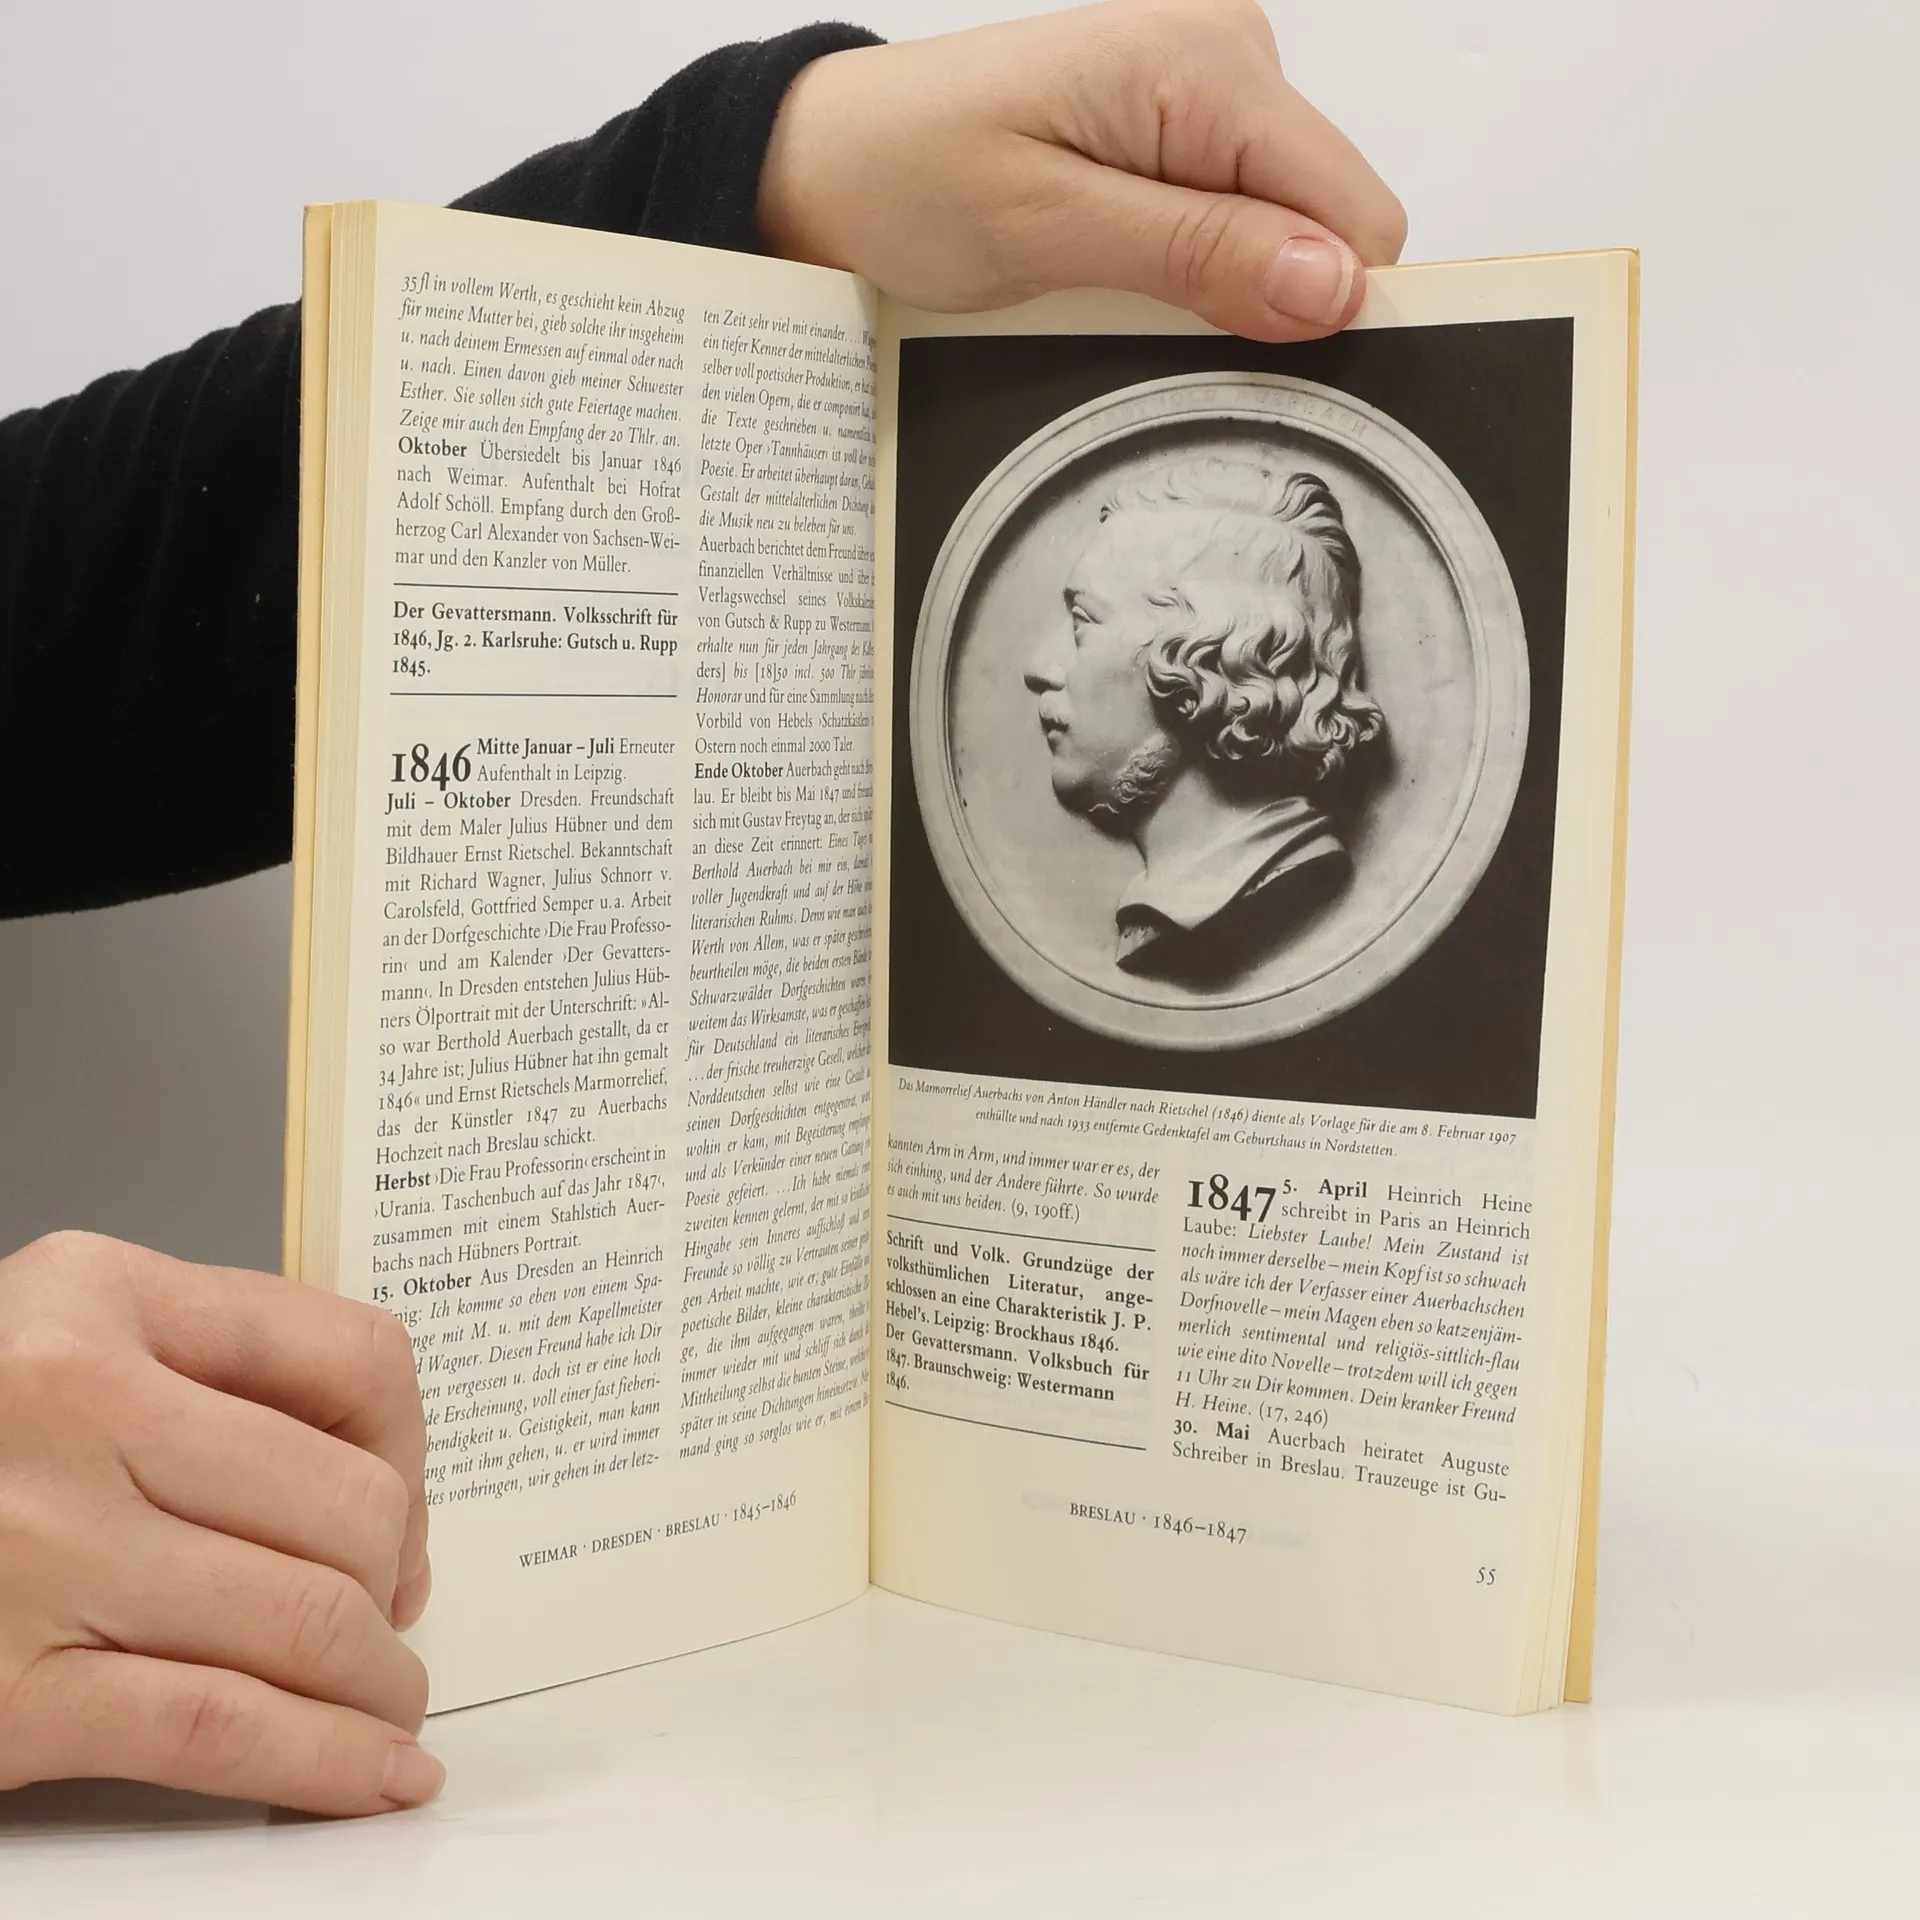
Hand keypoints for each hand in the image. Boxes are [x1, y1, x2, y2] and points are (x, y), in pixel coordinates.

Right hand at [0, 1233, 441, 1814]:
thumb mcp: (56, 1336)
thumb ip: (204, 1372)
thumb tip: (376, 1494)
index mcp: (97, 1294)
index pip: (354, 1357)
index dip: (413, 1453)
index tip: (403, 1513)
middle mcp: (69, 1402)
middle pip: (349, 1502)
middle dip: (395, 1580)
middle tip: (386, 1617)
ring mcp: (36, 1549)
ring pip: (309, 1618)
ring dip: (380, 1682)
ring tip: (387, 1702)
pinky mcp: (3, 1693)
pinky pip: (222, 1727)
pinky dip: (328, 1761)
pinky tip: (372, 1774)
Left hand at [759, 0, 1406, 341]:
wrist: (828, 160)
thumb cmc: (907, 177)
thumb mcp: (1048, 230)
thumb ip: (1199, 256)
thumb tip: (1333, 287)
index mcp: (1206, 64)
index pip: (1354, 215)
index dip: (1317, 305)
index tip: (1237, 355)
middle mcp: (1226, 57)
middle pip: (1327, 223)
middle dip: (1262, 296)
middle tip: (1141, 318)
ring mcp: (1205, 90)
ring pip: (1284, 230)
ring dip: (1216, 287)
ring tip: (1108, 287)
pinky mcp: (1177, 129)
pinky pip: (1234, 219)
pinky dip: (1189, 268)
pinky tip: (1114, 270)